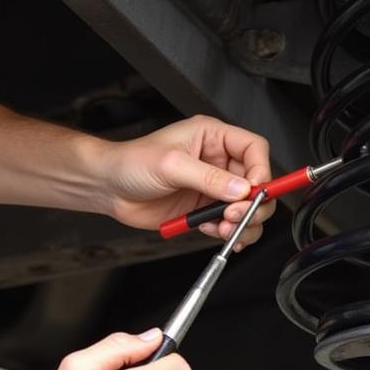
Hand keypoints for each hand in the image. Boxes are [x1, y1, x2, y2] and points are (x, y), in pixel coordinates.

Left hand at [101, 115, 272, 246]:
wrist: (108, 187)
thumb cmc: (131, 163)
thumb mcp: (171, 165)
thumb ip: (209, 178)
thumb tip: (240, 190)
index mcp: (211, 137)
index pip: (253, 149)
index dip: (261, 170)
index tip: (255, 191)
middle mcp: (215, 160)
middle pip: (255, 181)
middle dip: (252, 203)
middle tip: (237, 216)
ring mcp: (211, 186)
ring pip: (245, 206)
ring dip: (242, 221)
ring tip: (226, 229)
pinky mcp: (202, 208)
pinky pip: (227, 222)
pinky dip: (228, 231)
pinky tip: (215, 232)